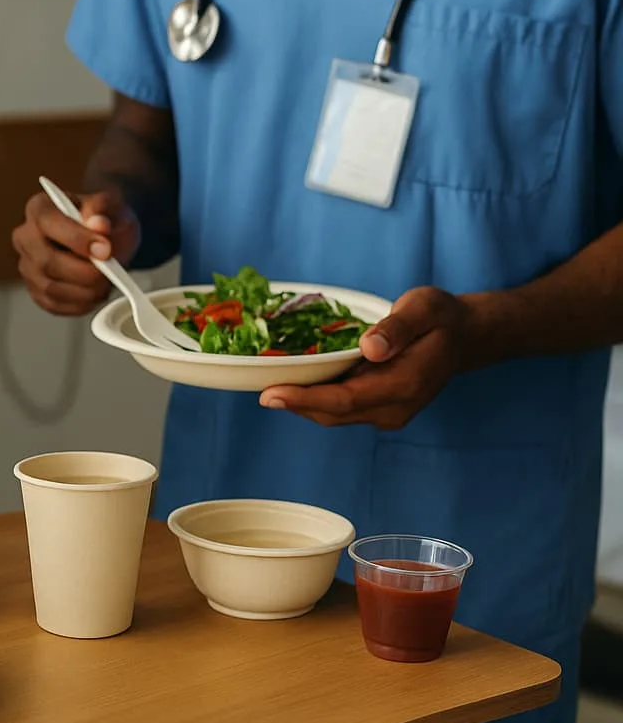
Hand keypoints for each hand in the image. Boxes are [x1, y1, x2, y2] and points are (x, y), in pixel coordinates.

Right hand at [13, 186, 140, 315]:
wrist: (106, 241)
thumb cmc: (105, 220)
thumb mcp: (112, 206)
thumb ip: (105, 210)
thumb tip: (98, 224)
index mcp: (39, 208)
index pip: (48, 222)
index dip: (77, 239)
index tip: (105, 250)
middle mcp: (25, 237)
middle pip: (45, 261)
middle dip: (83, 272)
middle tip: (109, 272)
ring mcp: (27, 266)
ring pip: (50, 287)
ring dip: (84, 291)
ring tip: (106, 283)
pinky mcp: (36, 291)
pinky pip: (53, 305)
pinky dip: (79, 305)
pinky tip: (95, 294)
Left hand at [260, 287, 473, 429]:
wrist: (464, 337)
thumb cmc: (440, 318)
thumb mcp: (424, 308)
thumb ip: (397, 327)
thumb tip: (369, 348)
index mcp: (405, 384)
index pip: (345, 400)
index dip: (305, 399)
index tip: (270, 395)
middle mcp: (394, 408)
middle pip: (333, 413)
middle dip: (295, 403)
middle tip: (258, 390)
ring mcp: (387, 413)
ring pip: (333, 414)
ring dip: (302, 403)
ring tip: (269, 385)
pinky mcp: (380, 409)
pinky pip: (341, 408)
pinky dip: (316, 398)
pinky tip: (295, 382)